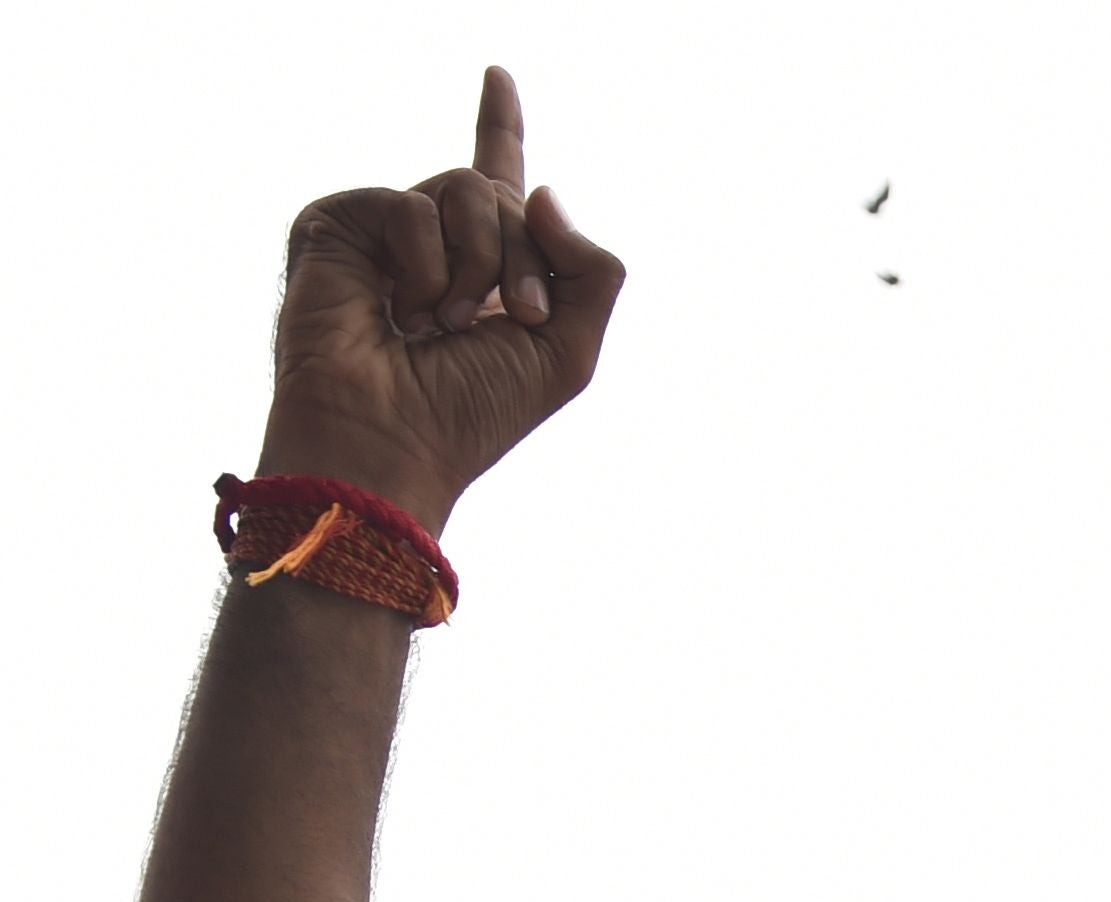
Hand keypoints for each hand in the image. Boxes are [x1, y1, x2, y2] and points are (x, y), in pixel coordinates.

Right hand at [256, 69, 624, 530]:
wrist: (393, 437)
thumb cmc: (474, 409)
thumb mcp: (569, 349)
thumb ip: (592, 268)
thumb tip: (543, 190)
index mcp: (486, 270)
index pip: (499, 186)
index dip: (500, 128)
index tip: (498, 76)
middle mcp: (435, 244)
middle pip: (507, 193)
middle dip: (527, 260)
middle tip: (513, 319)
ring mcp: (386, 232)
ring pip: (469, 190)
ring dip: (481, 263)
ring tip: (443, 323)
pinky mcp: (339, 223)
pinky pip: (413, 204)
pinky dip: (427, 262)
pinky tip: (403, 308)